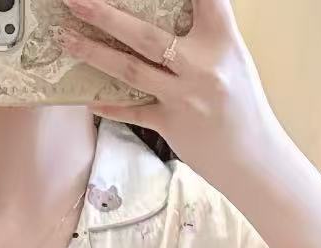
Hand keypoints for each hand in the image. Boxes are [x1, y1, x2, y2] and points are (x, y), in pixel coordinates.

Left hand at [57, 0, 278, 183]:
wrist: (253, 157)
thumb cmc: (242, 105)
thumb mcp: (233, 59)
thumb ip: (205, 34)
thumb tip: (172, 15)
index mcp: (222, 41)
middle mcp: (202, 66)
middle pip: (145, 35)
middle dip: (105, 14)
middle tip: (76, 0)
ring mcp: (184, 97)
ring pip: (131, 69)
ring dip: (94, 53)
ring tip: (67, 38)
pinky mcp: (171, 125)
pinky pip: (133, 112)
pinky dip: (110, 105)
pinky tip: (89, 97)